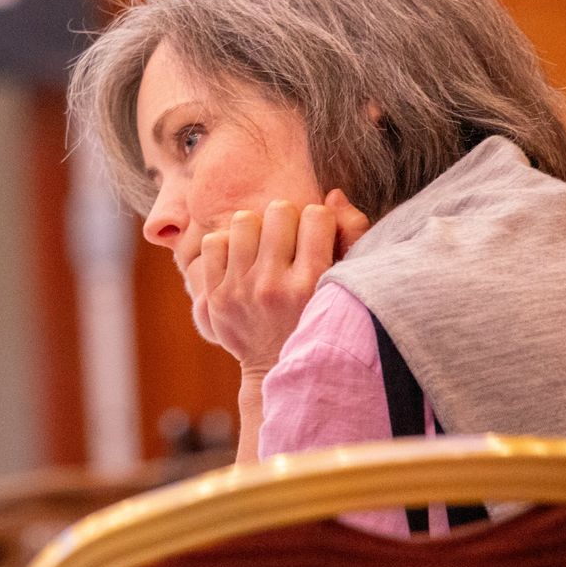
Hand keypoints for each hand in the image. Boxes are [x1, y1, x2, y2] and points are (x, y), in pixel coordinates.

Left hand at [192, 190, 369, 379]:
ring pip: (245, 221)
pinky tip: (240, 262)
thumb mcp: (344, 285)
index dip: (318, 221)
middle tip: (288, 243)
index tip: (316, 239)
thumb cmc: (319, 319)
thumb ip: (351, 235)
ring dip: (256, 230)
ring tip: (263, 250)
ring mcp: (242, 290)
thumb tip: (333, 194)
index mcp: (313, 283)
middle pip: (279, 210)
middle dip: (287, 221)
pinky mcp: (217, 296)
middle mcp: (275, 286)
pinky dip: (227, 246)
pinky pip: (214, 242)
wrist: (280, 372)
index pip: (316, 215)